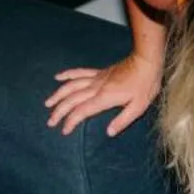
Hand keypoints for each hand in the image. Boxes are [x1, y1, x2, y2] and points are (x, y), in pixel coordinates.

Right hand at [46, 54, 162, 136]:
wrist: (146, 61)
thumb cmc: (145, 85)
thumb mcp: (138, 107)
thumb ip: (123, 121)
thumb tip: (109, 132)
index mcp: (105, 98)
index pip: (82, 111)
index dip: (71, 121)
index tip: (64, 130)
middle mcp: (96, 87)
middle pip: (72, 99)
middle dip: (59, 111)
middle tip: (50, 122)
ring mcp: (96, 78)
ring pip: (71, 86)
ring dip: (58, 94)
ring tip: (48, 103)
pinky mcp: (99, 72)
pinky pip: (79, 72)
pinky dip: (67, 75)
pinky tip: (57, 77)